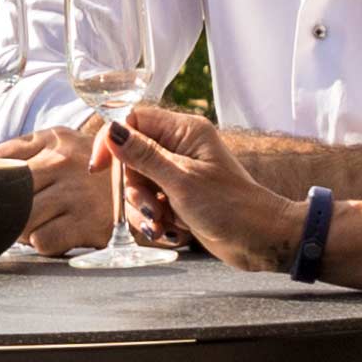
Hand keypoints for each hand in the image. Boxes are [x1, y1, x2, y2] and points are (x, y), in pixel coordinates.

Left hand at [14, 121, 122, 254]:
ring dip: (22, 230)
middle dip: (6, 212)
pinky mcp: (90, 224)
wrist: (140, 180)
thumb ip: (17, 148)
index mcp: (53, 142)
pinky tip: (56, 233)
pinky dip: (42, 243)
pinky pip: (43, 242)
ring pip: (22, 223)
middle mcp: (66, 164)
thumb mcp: (56, 141)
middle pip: (9, 198)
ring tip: (38, 223)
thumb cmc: (86, 164)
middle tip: (16, 214)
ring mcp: (78, 195)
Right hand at [107, 105, 305, 270]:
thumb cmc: (232, 208)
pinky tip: (168, 232)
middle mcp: (179, 148)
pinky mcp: (178, 198)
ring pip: (137, 184)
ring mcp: (178, 174)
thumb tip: (112, 130)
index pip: (133, 120)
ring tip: (161, 226)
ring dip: (142, 209)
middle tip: (150, 207)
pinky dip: (152, 220)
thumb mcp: (181, 181)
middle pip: (130, 158)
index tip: (100, 169)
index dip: (112, 141)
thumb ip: (144, 156)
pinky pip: (149, 204)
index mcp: (184, 132)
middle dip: (133, 188)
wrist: (260, 241)